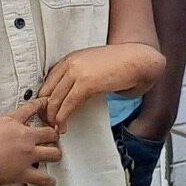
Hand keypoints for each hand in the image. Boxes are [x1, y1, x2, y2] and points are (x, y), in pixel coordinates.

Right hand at [0, 106, 61, 185]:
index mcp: (10, 121)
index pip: (32, 108)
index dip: (42, 105)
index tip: (48, 104)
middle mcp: (23, 136)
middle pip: (51, 132)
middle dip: (53, 136)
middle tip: (51, 140)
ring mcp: (25, 154)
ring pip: (55, 153)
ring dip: (55, 155)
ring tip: (51, 158)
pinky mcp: (22, 172)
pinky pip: (44, 178)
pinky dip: (49, 181)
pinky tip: (49, 182)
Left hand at [35, 44, 163, 131]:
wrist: (141, 60)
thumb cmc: (124, 64)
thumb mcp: (95, 66)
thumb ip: (81, 75)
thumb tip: (71, 94)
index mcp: (71, 58)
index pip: (47, 81)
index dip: (44, 99)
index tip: (47, 111)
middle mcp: (70, 63)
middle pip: (47, 91)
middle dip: (44, 110)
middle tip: (48, 122)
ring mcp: (77, 72)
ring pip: (54, 99)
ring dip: (52, 117)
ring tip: (55, 127)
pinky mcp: (86, 83)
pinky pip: (67, 104)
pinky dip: (62, 118)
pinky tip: (63, 126)